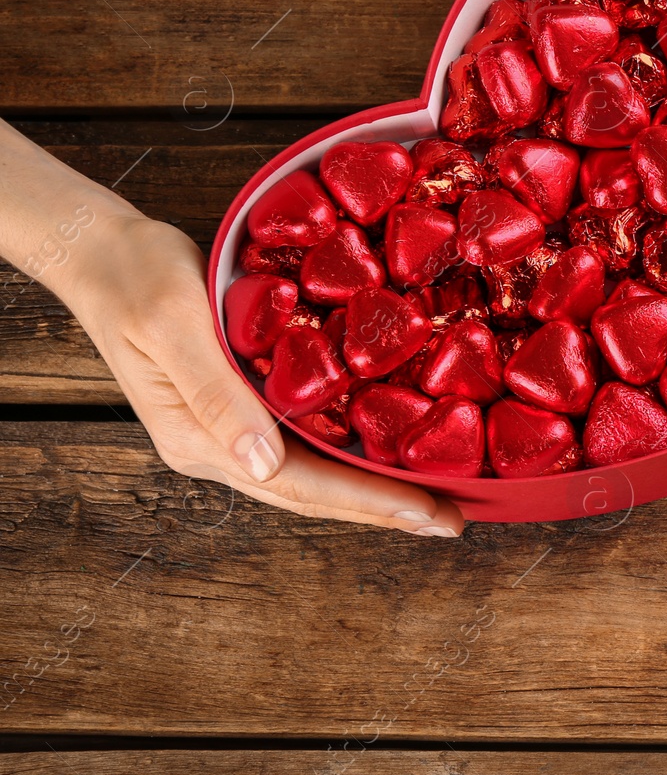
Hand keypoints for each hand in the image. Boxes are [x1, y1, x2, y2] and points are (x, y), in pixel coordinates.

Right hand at [63, 213, 464, 535]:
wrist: (102, 252)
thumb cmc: (135, 276)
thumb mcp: (171, 322)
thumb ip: (215, 393)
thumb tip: (261, 464)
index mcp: (200, 441)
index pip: (300, 487)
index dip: (369, 503)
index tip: (430, 515)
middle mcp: (220, 447)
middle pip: (315, 492)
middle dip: (385, 509)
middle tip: (456, 521)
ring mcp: (231, 430)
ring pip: (314, 472)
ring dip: (373, 488)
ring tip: (437, 497)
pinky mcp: (245, 401)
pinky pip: (308, 437)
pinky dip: (352, 448)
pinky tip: (393, 446)